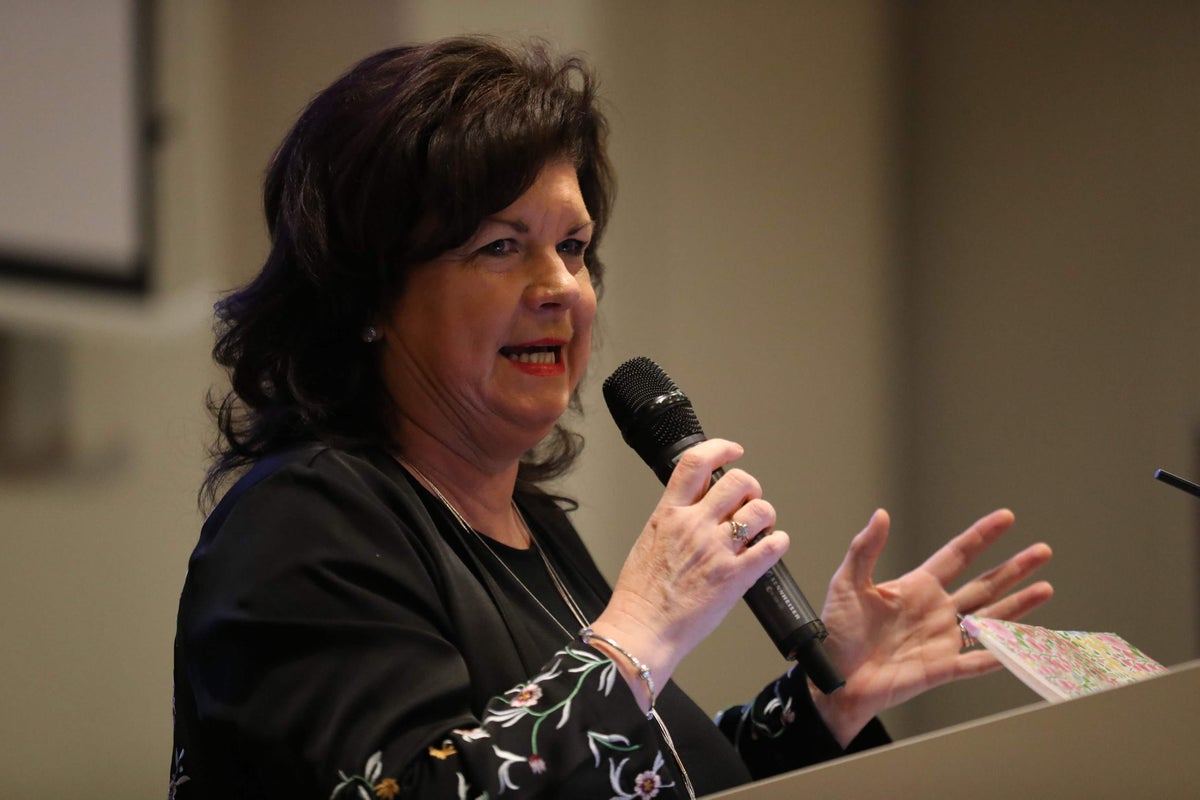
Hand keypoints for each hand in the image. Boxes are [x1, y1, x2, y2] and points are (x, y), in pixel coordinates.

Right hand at [591, 439, 788, 704]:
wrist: (640, 631)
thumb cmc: (639, 595)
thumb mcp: (648, 541)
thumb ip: (672, 520)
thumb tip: (693, 509)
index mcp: (668, 514)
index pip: (696, 463)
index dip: (720, 448)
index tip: (732, 451)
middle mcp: (694, 526)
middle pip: (738, 481)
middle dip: (750, 488)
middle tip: (748, 501)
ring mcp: (717, 550)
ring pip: (761, 511)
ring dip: (766, 515)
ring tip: (759, 527)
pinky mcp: (736, 577)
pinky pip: (772, 546)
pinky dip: (778, 543)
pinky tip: (770, 548)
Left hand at [812, 508, 1052, 745]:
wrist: (832, 675)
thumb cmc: (836, 631)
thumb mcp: (848, 583)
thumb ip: (865, 549)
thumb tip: (881, 514)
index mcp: (916, 587)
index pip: (957, 555)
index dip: (981, 536)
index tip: (1006, 518)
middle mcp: (936, 610)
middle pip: (984, 584)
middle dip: (1014, 568)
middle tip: (1043, 550)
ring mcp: (942, 639)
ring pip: (991, 618)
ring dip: (1019, 605)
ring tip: (1046, 588)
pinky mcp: (942, 668)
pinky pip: (978, 661)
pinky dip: (1002, 654)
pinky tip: (1025, 646)